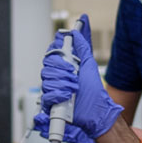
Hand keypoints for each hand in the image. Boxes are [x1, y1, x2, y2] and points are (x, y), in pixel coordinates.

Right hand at [34, 14, 122, 142]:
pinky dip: (58, 96)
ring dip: (63, 84)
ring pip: (46, 80)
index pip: (51, 54)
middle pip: (47, 67)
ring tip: (74, 89)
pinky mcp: (51, 103)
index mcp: (64, 66)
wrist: (95, 111)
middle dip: (62, 71)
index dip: (58, 55)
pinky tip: (67, 97)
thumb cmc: (93, 90)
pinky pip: (46, 96)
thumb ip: (82, 47)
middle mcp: (57, 77)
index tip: (68, 60)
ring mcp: (53, 89)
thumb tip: (77, 31)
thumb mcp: (89, 64)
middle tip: (74, 76)